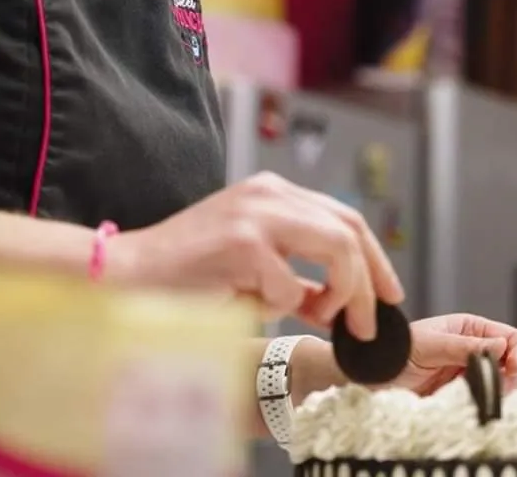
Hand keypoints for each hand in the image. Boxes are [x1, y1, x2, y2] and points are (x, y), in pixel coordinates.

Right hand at [105, 172, 404, 338]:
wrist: (128, 276)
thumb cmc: (187, 277)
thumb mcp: (253, 267)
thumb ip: (297, 277)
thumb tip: (339, 305)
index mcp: (272, 192)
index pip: (344, 216)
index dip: (374, 257)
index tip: (388, 295)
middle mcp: (268, 193)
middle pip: (349, 228)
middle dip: (371, 279)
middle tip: (371, 323)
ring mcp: (256, 214)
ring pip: (336, 247)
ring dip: (342, 294)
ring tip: (328, 321)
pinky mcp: (242, 243)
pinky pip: (291, 287)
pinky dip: (282, 307)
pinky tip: (253, 306)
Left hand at [392, 313, 516, 395]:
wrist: (377, 375)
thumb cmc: (399, 350)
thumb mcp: (431, 345)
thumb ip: (466, 347)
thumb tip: (502, 347)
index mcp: (472, 329)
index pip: (514, 338)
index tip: (513, 367)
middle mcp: (479, 351)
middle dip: (514, 376)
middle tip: (497, 385)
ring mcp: (475, 376)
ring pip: (509, 387)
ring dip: (501, 392)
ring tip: (477, 394)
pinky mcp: (468, 398)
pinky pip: (490, 404)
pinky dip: (488, 406)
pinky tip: (472, 405)